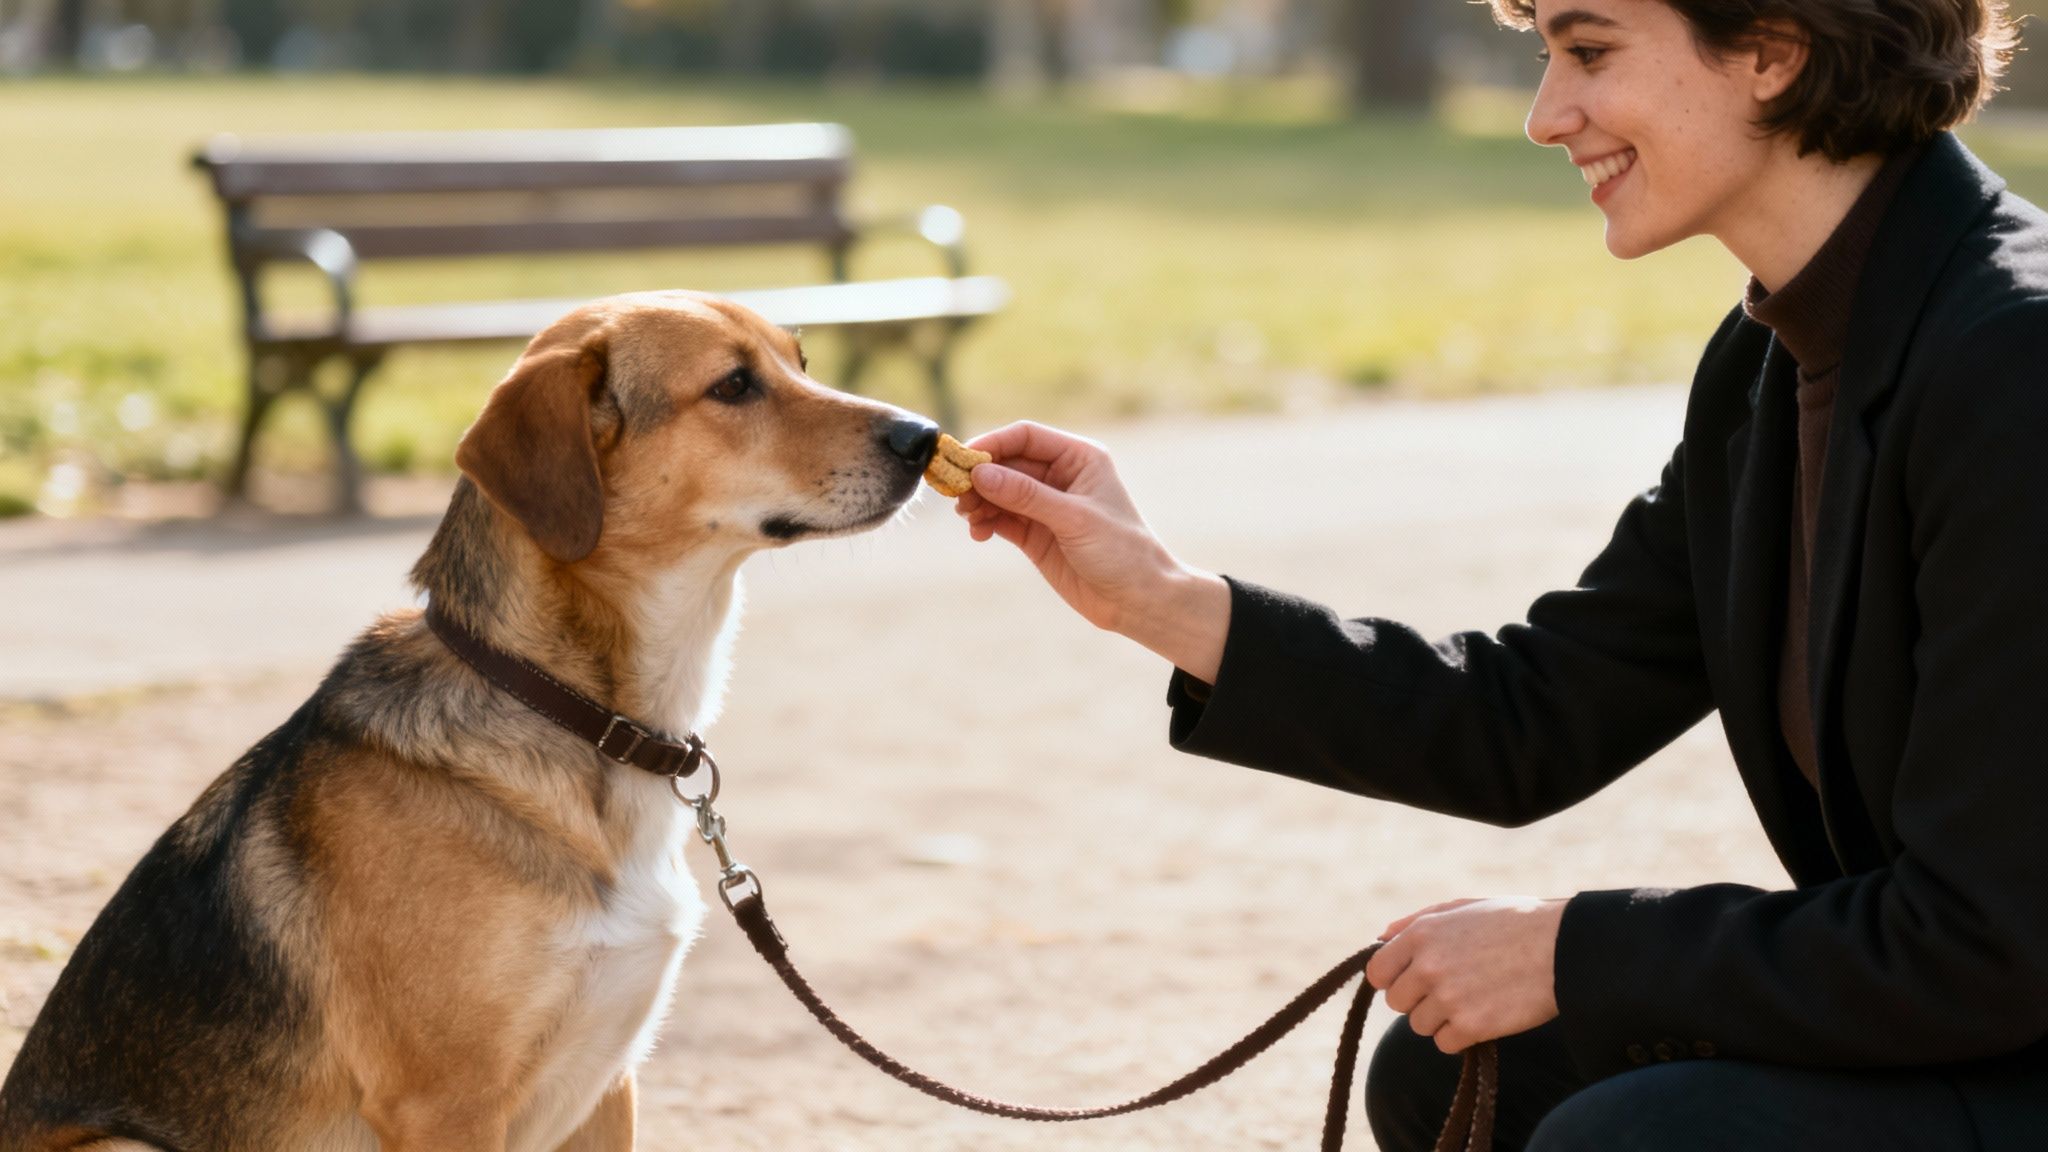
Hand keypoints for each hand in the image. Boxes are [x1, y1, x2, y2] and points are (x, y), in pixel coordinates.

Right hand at [955, 421, 1228, 680]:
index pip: (1026, 437)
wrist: (1136, 600)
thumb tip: (980, 474)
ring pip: (999, 492)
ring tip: (967, 517)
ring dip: (978, 501)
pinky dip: (985, 522)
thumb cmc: (1120, 551)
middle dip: (979, 476)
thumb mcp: (1073, 519)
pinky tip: (979, 533)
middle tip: (955, 492)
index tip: (964, 459)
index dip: (993, 443)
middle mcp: (1060, 476)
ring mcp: (1045, 506)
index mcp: (1078, 458)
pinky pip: (1000, 518)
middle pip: (1007, 464)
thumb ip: (1026, 495)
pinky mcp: (1035, 534)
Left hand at [1365, 896, 1565, 1054]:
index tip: (1412, 981)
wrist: (1563, 947)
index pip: (1377, 972)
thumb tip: (1381, 937)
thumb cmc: (1515, 923)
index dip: (1392, 979)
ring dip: (1441, 1018)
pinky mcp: (1472, 1025)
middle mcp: (1428, 965)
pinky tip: (1484, 1016)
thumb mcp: (1463, 908)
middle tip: (1451, 989)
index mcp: (1423, 933)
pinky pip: (1445, 1043)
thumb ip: (1417, 922)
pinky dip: (1461, 1036)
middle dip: (1418, 999)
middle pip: (1397, 1002)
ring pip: (1419, 1025)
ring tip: (1473, 999)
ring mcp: (1448, 997)